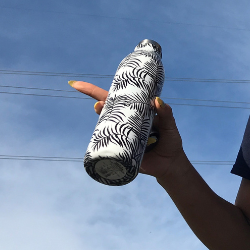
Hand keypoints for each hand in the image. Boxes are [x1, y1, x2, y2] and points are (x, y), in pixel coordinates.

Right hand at [70, 81, 186, 179]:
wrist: (171, 165)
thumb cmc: (170, 142)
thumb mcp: (169, 126)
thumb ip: (166, 114)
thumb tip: (156, 100)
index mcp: (135, 114)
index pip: (116, 101)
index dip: (98, 93)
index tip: (78, 85)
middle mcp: (126, 124)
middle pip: (107, 112)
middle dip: (99, 104)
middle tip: (98, 103)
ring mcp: (122, 138)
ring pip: (106, 127)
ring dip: (101, 120)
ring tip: (100, 111)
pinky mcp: (122, 153)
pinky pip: (109, 149)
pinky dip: (102, 146)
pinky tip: (98, 141)